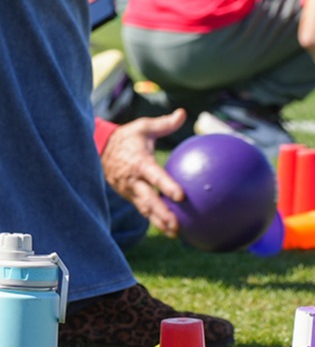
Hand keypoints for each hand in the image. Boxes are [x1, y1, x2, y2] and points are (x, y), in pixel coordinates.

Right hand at [100, 109, 187, 236]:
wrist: (99, 149)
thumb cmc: (127, 137)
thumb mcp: (143, 127)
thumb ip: (164, 123)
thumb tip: (183, 114)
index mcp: (139, 163)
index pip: (155, 176)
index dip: (167, 186)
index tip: (181, 195)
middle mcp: (133, 181)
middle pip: (149, 200)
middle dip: (162, 214)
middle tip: (177, 225)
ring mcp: (130, 191)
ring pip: (146, 209)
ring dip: (160, 221)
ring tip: (176, 233)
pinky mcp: (130, 196)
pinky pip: (144, 209)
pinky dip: (155, 219)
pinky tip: (171, 228)